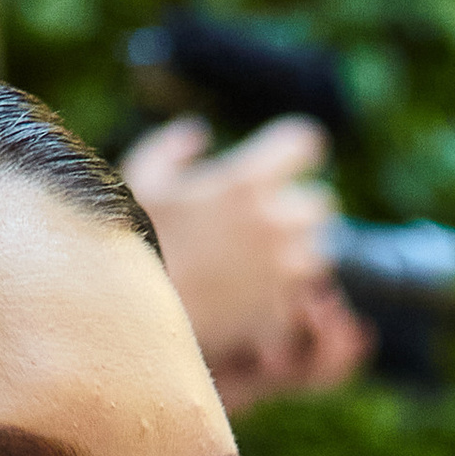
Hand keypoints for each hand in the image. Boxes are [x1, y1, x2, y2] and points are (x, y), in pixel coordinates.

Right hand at [121, 115, 373, 398]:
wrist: (132, 321)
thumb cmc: (132, 244)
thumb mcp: (141, 180)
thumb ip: (172, 147)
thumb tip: (198, 134)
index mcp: (246, 182)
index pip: (306, 144)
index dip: (295, 150)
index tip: (284, 160)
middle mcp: (274, 223)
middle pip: (322, 203)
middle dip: (300, 207)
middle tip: (270, 216)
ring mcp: (283, 271)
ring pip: (320, 251)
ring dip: (300, 250)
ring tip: (265, 256)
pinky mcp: (281, 311)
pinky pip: (302, 294)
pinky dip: (287, 291)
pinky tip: (255, 289)